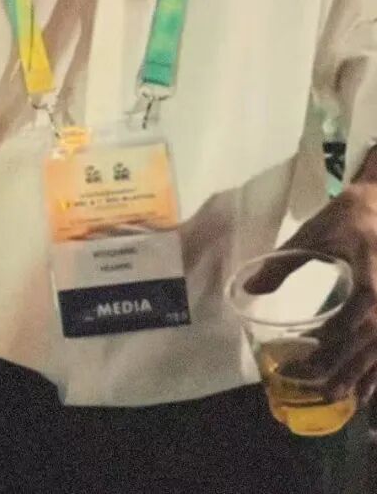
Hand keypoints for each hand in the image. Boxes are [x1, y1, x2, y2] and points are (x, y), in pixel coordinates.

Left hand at [248, 180, 376, 401]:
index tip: (300, 355)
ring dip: (357, 377)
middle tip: (306, 381)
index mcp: (371, 281)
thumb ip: (283, 263)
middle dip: (337, 367)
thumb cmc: (348, 218)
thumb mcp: (314, 234)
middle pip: (367, 343)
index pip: (353, 320)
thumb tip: (250, 288)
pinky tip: (362, 392)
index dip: (329, 343)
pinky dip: (375, 374)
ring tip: (330, 396)